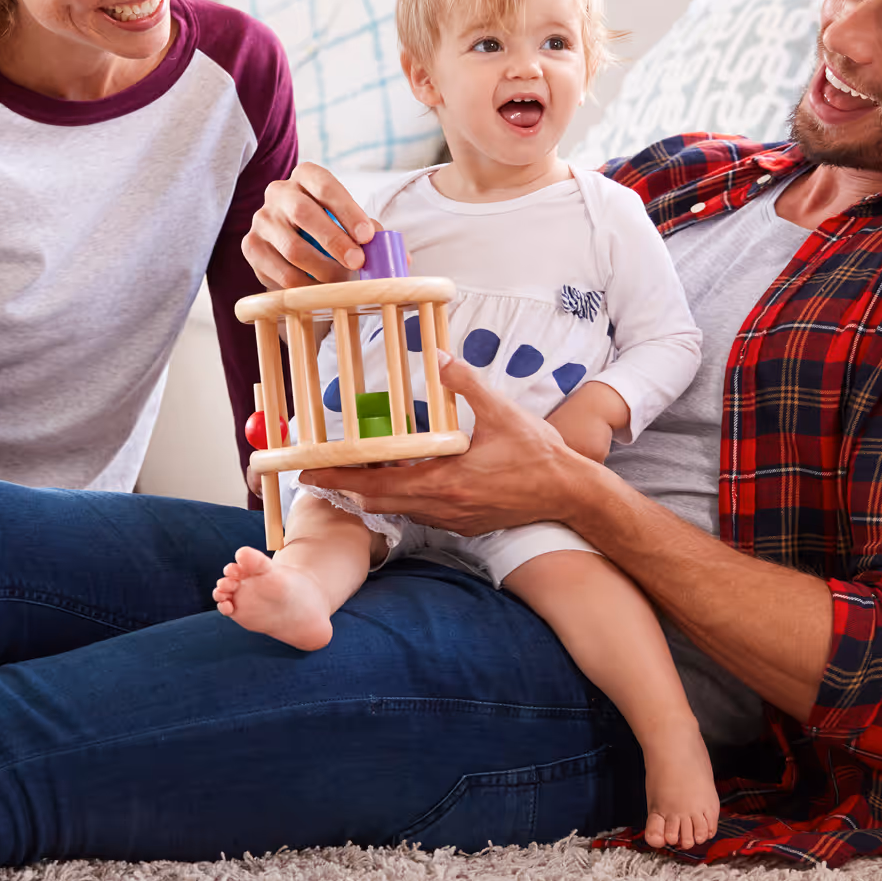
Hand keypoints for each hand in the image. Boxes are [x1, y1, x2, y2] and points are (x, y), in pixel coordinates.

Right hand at [241, 162, 376, 288]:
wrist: (292, 241)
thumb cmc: (328, 226)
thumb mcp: (348, 220)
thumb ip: (369, 231)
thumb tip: (392, 253)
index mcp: (305, 176)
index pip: (325, 186)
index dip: (348, 211)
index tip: (367, 236)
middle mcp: (278, 192)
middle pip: (303, 214)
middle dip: (334, 241)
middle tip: (357, 262)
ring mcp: (262, 219)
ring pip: (291, 248)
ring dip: (322, 269)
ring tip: (342, 281)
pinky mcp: (251, 246)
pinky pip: (280, 273)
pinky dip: (305, 286)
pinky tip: (320, 288)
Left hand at [300, 357, 602, 534]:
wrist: (570, 493)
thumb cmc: (539, 455)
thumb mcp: (502, 412)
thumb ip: (466, 383)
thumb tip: (439, 356)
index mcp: (446, 481)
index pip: (378, 485)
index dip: (341, 479)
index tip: (311, 473)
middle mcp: (443, 506)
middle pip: (380, 503)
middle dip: (349, 488)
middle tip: (323, 471)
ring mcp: (454, 519)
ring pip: (400, 510)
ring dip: (376, 493)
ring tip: (358, 471)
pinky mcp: (465, 524)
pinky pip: (422, 514)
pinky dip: (403, 498)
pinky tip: (404, 479)